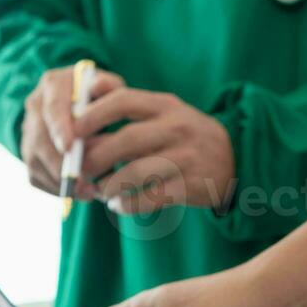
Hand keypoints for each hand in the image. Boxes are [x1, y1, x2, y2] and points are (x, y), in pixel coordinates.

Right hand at [21, 66, 125, 194]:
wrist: (75, 104)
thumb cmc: (96, 96)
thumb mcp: (106, 85)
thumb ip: (108, 86)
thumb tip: (101, 88)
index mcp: (53, 85)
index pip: (53, 107)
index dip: (59, 128)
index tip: (69, 147)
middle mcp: (35, 107)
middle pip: (40, 139)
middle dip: (61, 164)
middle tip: (85, 182)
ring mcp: (28, 132)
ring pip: (36, 162)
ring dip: (60, 182)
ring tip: (88, 193)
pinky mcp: (29, 154)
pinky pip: (36, 177)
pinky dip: (56, 189)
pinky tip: (78, 193)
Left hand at [74, 86, 234, 212]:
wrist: (234, 160)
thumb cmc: (184, 136)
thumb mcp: (164, 111)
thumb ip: (128, 106)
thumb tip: (82, 103)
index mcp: (165, 105)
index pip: (123, 100)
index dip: (93, 114)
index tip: (72, 129)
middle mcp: (176, 128)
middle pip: (125, 140)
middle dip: (95, 158)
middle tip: (79, 170)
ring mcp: (184, 158)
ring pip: (134, 173)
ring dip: (108, 185)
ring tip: (100, 191)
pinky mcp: (189, 187)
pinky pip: (149, 198)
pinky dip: (126, 205)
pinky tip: (118, 205)